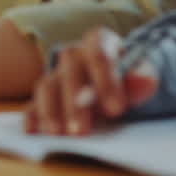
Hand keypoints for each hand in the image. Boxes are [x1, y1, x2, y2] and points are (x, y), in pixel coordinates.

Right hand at [24, 27, 158, 135]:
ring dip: (50, 109)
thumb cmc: (127, 79)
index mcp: (99, 42)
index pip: (98, 52)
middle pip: (69, 69)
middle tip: (81, 129)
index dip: (105, 80)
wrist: (116, 85)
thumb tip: (143, 79)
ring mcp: (57, 73)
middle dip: (73, 101)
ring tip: (57, 133)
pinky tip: (32, 130)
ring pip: (47, 85)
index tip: (116, 109)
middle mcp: (74, 54)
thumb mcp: (141, 77)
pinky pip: (33, 101)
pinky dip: (32, 115)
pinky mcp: (47, 93)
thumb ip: (142, 78)